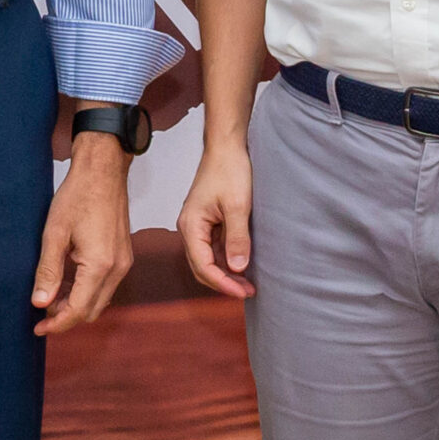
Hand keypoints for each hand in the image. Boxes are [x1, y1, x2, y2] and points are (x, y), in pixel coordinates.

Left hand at [34, 130, 133, 334]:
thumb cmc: (77, 196)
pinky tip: (68, 283)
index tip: (38, 328)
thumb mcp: (54, 233)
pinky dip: (87, 291)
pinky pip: (106, 285)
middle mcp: (117, 269)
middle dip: (66, 318)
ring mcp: (124, 263)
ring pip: (100, 300)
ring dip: (77, 305)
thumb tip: (40, 303)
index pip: (78, 310)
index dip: (57, 324)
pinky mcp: (124, 256)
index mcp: (100, 265)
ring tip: (50, 299)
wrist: (103, 171)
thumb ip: (48, 271)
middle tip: (40, 314)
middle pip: (92, 310)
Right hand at [177, 141, 255, 299]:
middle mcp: (190, 228)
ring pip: (207, 259)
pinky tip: (242, 264)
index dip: (222, 283)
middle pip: (201, 266)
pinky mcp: (208, 221)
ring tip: (248, 283)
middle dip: (223, 282)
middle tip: (248, 291)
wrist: (227, 147)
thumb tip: (237, 268)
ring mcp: (198, 225)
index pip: (202, 265)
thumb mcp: (238, 206)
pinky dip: (226, 259)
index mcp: (191, 225)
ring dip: (225, 272)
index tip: (243, 292)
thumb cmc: (229, 169)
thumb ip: (237, 238)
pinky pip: (213, 248)